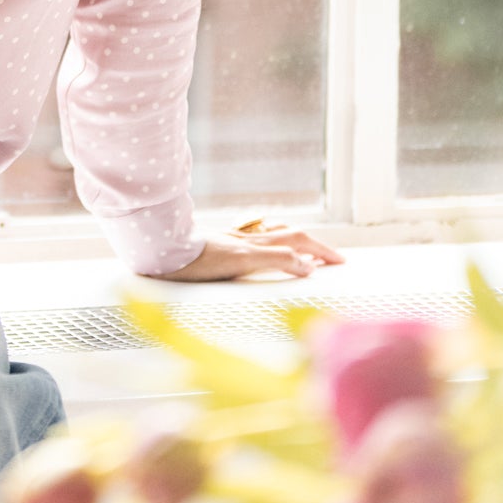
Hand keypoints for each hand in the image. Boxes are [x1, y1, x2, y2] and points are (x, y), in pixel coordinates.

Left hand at [158, 222, 343, 283]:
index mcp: (257, 244)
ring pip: (270, 235)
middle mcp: (247, 239)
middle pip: (289, 236)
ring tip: (304, 248)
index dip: (321, 252)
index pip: (299, 243)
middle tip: (331, 257)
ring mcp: (233, 241)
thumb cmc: (197, 260)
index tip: (340, 262)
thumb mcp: (243, 261)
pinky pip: (251, 241)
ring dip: (292, 241)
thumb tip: (309, 267)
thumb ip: (277, 261)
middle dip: (313, 246)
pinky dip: (266, 242)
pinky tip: (260, 246)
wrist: (162, 253)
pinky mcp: (218, 247)